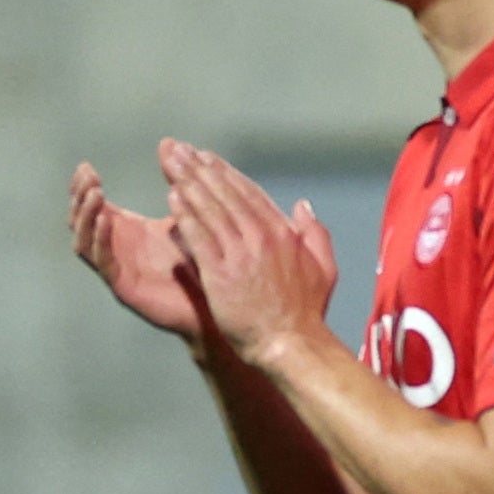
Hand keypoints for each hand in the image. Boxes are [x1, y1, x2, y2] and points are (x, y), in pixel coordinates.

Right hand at [71, 160, 205, 340]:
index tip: (85, 166)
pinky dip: (101, 240)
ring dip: (86, 216)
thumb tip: (172, 142)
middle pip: (81, 221)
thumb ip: (178, 183)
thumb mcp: (188, 215)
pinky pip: (104, 262)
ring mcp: (118, 269)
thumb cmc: (205, 260)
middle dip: (80, 197)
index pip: (93, 206)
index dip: (84, 187)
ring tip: (94, 194)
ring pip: (85, 241)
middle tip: (87, 177)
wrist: (220, 304)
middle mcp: (116, 249)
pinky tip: (106, 221)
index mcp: (126, 232)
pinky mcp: (126, 287)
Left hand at [160, 139, 342, 370]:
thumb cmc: (305, 312)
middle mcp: (261, 237)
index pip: (249, 193)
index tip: (206, 157)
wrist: (290, 343)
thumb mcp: (324, 269)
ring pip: (210, 208)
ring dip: (187, 182)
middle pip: (224, 193)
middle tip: (177, 149)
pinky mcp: (221, 272)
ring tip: (169, 162)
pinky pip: (199, 236)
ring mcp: (240, 253)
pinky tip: (172, 197)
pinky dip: (185, 214)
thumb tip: (302, 206)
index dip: (224, 172)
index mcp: (283, 233)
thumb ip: (315, 233)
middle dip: (199, 168)